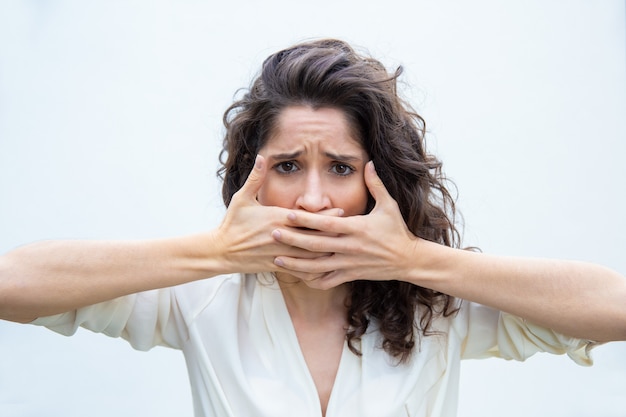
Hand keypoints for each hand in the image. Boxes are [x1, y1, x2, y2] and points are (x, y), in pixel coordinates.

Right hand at [213, 155, 338, 273]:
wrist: (221, 251)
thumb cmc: (232, 223)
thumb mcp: (242, 198)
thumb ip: (256, 178)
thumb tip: (261, 157)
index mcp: (276, 218)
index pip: (307, 217)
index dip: (326, 215)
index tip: (341, 211)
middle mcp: (282, 236)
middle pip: (315, 236)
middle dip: (333, 234)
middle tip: (352, 232)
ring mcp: (280, 253)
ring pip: (311, 255)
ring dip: (328, 252)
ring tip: (345, 250)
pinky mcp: (277, 266)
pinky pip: (301, 269)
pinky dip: (315, 270)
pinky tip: (328, 270)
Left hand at [271, 161, 422, 288]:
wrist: (408, 259)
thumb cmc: (397, 230)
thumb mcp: (389, 205)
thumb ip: (375, 184)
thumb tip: (369, 162)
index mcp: (357, 228)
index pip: (327, 224)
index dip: (307, 220)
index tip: (289, 214)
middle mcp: (351, 247)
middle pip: (316, 245)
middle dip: (293, 240)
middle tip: (273, 234)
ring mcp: (350, 264)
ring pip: (318, 267)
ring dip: (296, 264)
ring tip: (277, 259)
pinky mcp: (351, 276)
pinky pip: (328, 281)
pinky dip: (312, 280)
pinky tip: (297, 276)